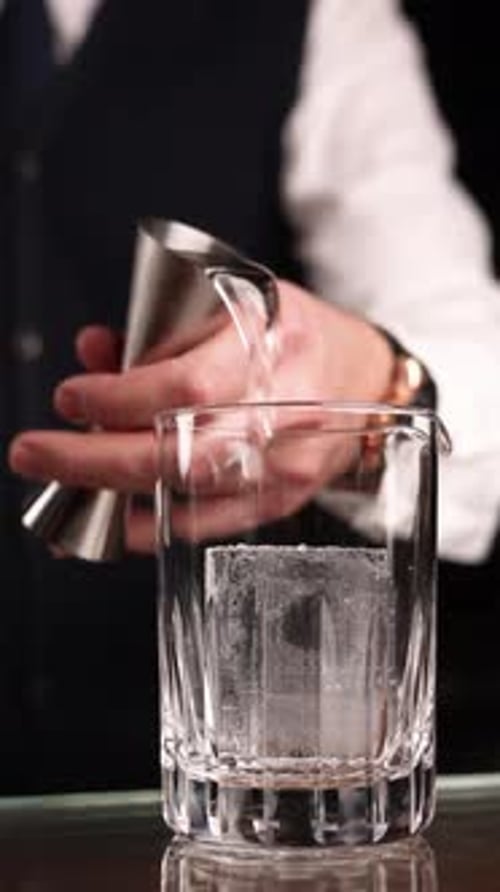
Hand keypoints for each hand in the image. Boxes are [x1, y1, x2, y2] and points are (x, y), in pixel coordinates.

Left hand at [8, 281, 392, 549]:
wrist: (366, 375)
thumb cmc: (294, 332)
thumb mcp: (234, 302)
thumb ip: (161, 329)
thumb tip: (93, 349)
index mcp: (272, 346)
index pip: (186, 387)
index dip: (117, 399)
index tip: (70, 397)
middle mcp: (285, 413)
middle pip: (178, 454)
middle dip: (91, 460)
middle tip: (32, 454)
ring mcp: (286, 466)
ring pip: (187, 498)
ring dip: (109, 502)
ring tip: (58, 496)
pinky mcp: (282, 500)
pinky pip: (206, 526)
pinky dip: (150, 528)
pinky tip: (108, 522)